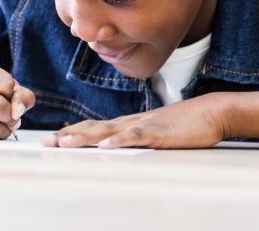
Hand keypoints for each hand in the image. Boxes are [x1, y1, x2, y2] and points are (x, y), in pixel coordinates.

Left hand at [42, 93, 228, 148]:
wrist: (211, 112)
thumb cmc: (183, 124)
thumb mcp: (152, 131)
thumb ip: (134, 137)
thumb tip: (115, 146)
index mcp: (127, 123)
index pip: (93, 126)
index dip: (71, 132)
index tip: (52, 139)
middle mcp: (130, 122)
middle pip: (93, 128)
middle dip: (69, 136)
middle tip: (47, 143)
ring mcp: (143, 125)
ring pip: (108, 131)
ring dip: (85, 137)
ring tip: (65, 143)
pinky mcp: (159, 132)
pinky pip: (136, 136)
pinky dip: (120, 141)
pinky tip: (106, 146)